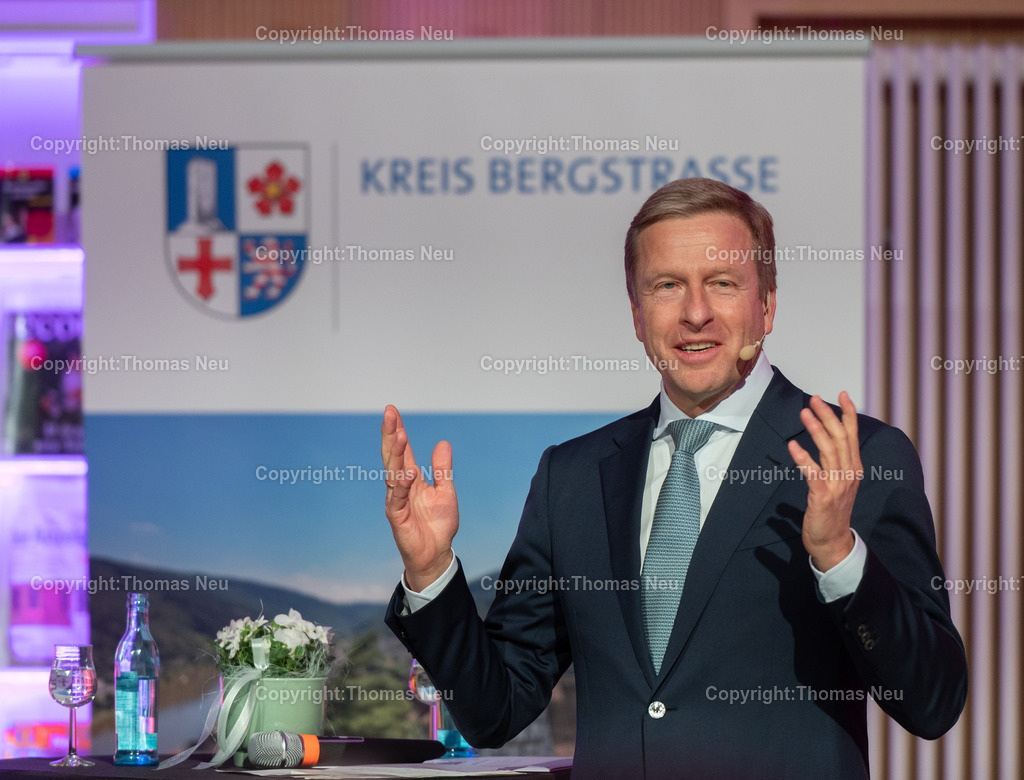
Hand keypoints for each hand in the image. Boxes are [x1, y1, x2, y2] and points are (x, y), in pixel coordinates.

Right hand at [381, 405, 458, 590]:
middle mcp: (400, 486)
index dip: (398, 431)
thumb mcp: (445, 491)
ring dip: (395, 453)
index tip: (392, 411)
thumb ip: (442, 469)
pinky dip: (402, 484)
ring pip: (393, 472)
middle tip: (389, 413)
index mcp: (411, 478)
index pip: (403, 451)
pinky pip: (397, 497)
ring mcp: (396, 500)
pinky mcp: (396, 516)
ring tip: (398, 434)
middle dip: (390, 434)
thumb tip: (443, 443)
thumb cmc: (438, 524)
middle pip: (393, 456)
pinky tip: (407, 471)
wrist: (436, 554)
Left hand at [787, 392, 861, 570]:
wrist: (833, 542)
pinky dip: (803, 458)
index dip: (849, 414)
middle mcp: (849, 474)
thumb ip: (836, 462)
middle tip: (815, 399)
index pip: (853, 436)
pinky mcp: (823, 497)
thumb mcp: (839, 483)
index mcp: (853, 469)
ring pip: (829, 451)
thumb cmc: (832, 510)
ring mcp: (837, 486)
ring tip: (804, 413)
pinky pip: (813, 474)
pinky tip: (793, 446)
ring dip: (816, 430)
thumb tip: (825, 440)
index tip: (843, 394)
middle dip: (828, 416)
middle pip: (841, 438)